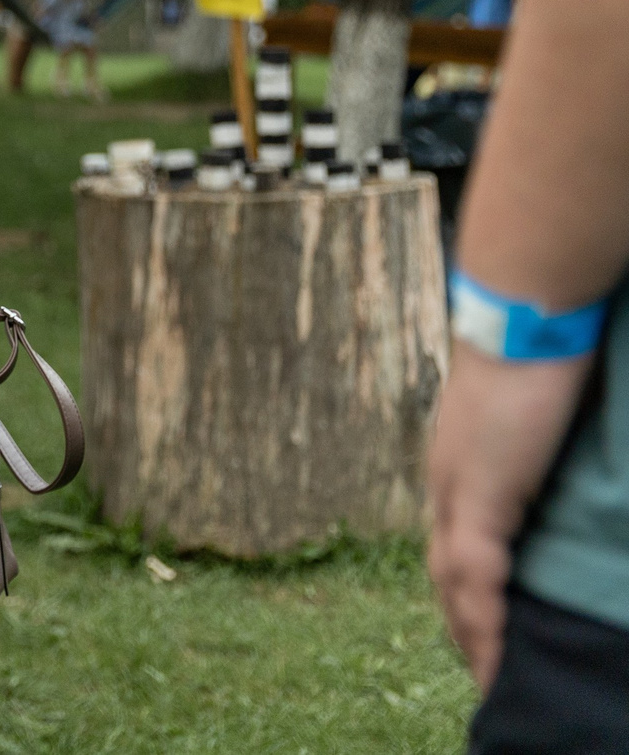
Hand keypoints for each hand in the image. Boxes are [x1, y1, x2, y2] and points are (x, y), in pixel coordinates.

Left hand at [428, 346, 595, 688]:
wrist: (521, 312)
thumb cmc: (537, 349)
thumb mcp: (531, 414)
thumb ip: (532, 450)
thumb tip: (550, 469)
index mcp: (455, 462)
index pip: (452, 539)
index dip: (461, 587)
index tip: (477, 626)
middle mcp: (445, 479)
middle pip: (442, 569)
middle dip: (460, 621)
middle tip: (483, 668)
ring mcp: (457, 486)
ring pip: (453, 581)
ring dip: (469, 634)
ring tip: (489, 679)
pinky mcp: (481, 491)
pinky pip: (476, 571)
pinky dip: (482, 616)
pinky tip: (492, 653)